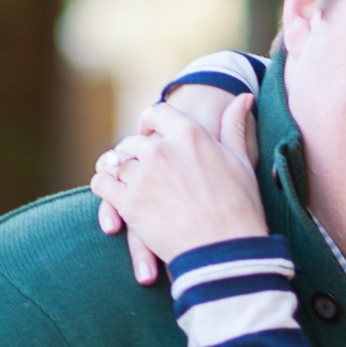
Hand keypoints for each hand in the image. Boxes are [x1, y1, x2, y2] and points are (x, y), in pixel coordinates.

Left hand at [88, 91, 269, 283]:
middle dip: (134, 151)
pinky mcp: (127, 202)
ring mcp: (141, 175)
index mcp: (188, 133)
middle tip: (139, 164)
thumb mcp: (241, 159)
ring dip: (116, 169)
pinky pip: (102, 184)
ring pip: (115, 161)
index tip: (151, 132)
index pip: (157, 113)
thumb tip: (243, 97)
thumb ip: (234, 125)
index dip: (151, 122)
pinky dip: (103, 186)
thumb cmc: (240, 206)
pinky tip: (110, 194)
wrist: (225, 249)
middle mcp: (160, 149)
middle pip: (133, 141)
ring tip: (121, 179)